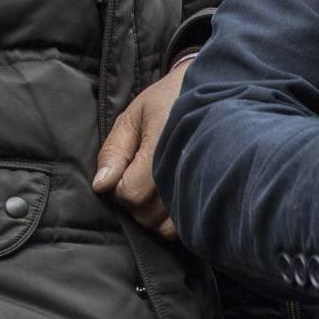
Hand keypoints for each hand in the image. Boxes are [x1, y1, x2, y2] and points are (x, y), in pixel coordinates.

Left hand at [95, 56, 194, 238]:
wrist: (216, 89)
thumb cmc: (170, 100)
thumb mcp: (134, 116)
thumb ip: (115, 150)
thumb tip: (101, 186)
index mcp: (164, 146)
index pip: (131, 193)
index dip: (120, 185)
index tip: (128, 166)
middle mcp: (186, 169)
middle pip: (146, 214)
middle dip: (135, 200)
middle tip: (142, 173)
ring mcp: (203, 185)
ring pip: (163, 226)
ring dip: (153, 212)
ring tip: (157, 185)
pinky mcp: (211, 195)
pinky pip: (182, 228)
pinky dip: (171, 220)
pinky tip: (170, 197)